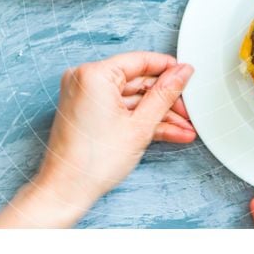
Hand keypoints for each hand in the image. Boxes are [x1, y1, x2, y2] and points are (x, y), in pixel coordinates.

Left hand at [0, 52, 195, 227]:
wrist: (66, 191)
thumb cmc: (93, 163)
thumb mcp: (141, 126)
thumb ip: (164, 94)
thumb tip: (182, 72)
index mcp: (94, 74)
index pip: (140, 61)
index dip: (168, 69)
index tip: (187, 74)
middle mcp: (85, 79)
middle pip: (137, 82)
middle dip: (166, 100)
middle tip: (188, 111)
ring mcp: (85, 96)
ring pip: (132, 99)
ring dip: (158, 115)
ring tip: (184, 128)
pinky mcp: (87, 111)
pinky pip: (120, 109)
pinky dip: (141, 120)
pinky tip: (169, 132)